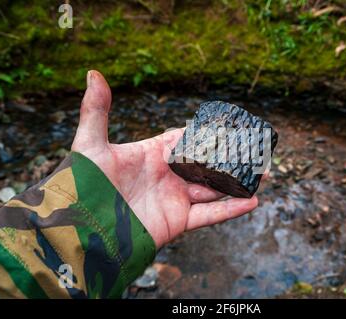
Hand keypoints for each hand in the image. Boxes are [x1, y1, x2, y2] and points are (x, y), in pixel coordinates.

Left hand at [71, 70, 258, 248]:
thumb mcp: (90, 144)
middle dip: (230, 158)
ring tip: (263, 173)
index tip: (231, 125)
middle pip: (206, 164)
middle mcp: (167, 176)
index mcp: (152, 154)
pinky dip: (232, 209)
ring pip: (214, 188)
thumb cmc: (83, 185)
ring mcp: (174, 199)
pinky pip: (210, 215)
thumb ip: (96, 110)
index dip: (206, 133)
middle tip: (254, 149)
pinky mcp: (178, 222)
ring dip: (238, 181)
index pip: (185, 139)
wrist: (81, 229)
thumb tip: (94, 73)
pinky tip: (253, 200)